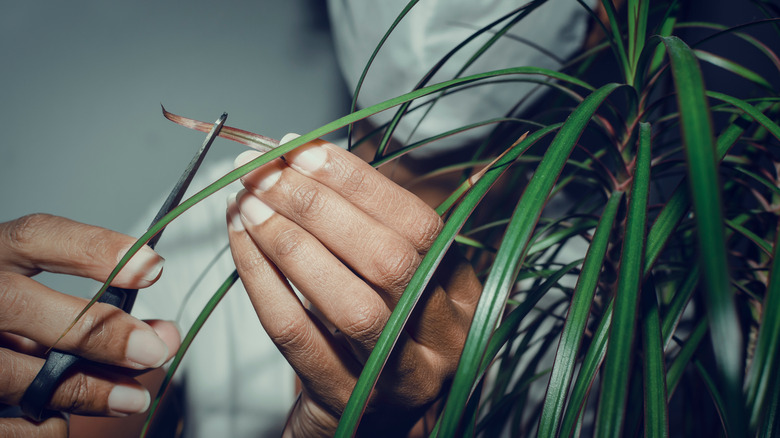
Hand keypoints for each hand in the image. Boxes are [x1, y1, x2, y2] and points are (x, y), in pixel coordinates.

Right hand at [0, 214, 179, 436]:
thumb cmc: (12, 326)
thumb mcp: (39, 303)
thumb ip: (95, 310)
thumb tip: (162, 336)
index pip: (34, 236)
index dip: (93, 249)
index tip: (152, 267)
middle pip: (17, 303)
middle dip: (95, 330)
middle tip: (154, 350)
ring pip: (10, 372)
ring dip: (84, 389)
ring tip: (132, 398)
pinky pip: (2, 423)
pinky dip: (43, 426)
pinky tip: (63, 420)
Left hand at [226, 134, 480, 436]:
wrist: (370, 420)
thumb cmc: (379, 331)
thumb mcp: (396, 279)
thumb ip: (368, 225)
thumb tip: (305, 155)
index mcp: (460, 291)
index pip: (421, 225)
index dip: (360, 183)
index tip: (306, 149)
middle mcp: (443, 336)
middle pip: (389, 261)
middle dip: (319, 206)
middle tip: (266, 173)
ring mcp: (399, 375)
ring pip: (349, 305)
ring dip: (290, 243)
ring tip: (247, 204)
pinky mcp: (348, 399)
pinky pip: (299, 337)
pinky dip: (263, 282)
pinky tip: (241, 244)